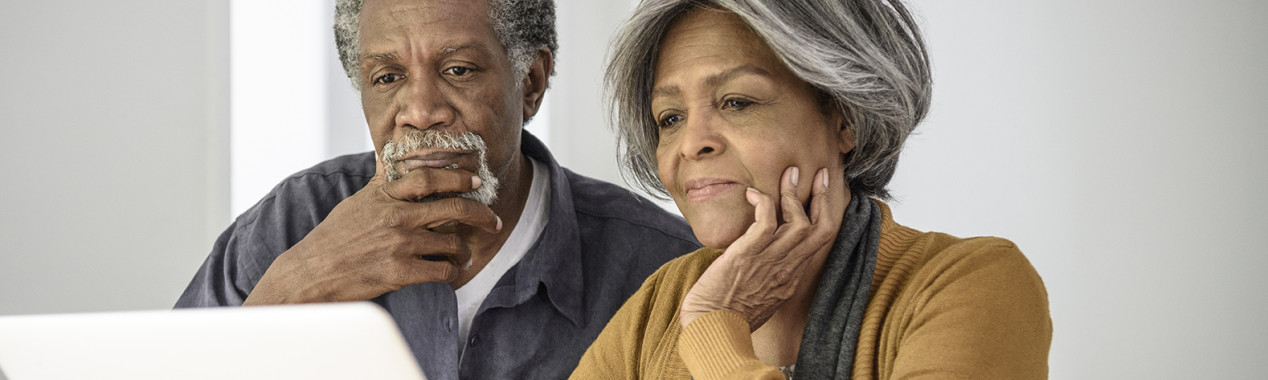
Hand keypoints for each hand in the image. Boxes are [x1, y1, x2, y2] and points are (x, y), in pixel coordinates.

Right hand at [243, 160, 501, 305]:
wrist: (311, 274)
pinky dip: (451, 273)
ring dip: (463, 251)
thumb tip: (389, 160)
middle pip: (453, 209)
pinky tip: (450, 273)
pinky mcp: (400, 272)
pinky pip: (441, 271)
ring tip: (464, 255)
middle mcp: (395, 216)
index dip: (457, 178)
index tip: (474, 180)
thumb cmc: (333, 239)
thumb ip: (379, 185)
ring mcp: (399, 244)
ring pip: (451, 243)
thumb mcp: (356, 202)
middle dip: (480, 215)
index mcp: (384, 196)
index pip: (429, 178)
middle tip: (492, 221)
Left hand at [679, 166, 844, 329]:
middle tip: (819, 174)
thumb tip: (763, 260)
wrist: (712, 330)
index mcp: (791, 278)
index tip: (822, 194)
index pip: (820, 241)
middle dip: (822, 197)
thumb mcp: (761, 298)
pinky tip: (753, 193)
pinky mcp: (747, 255)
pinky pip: (765, 222)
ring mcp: (768, 262)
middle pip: (819, 228)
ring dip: (793, 193)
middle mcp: (787, 269)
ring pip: (797, 221)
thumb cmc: (727, 316)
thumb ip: (769, 277)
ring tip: (788, 174)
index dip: (825, 214)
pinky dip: (763, 202)